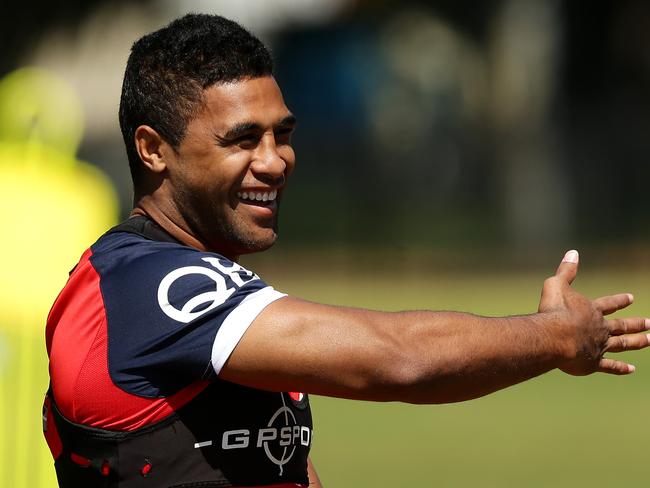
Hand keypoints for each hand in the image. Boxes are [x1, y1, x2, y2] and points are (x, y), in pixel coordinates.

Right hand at [538, 250, 649, 375]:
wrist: (555, 337)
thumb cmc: (554, 311)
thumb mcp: (556, 285)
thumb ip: (566, 271)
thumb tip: (573, 252)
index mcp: (591, 310)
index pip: (609, 304)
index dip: (620, 301)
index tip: (631, 298)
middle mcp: (600, 328)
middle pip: (621, 325)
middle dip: (636, 324)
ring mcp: (599, 346)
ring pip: (622, 344)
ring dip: (636, 342)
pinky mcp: (593, 362)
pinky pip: (610, 366)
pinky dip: (620, 368)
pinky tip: (631, 370)